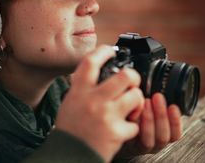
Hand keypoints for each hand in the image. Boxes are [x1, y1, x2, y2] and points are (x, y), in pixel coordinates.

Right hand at [55, 45, 144, 161]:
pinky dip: (132, 127)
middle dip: (133, 77)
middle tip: (131, 82)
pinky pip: (135, 124)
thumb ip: (84, 87)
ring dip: (136, 101)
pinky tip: (122, 128)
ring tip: (130, 107)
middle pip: (124, 76)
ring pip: (135, 96)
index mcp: (79, 90)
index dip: (103, 51)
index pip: (91, 62)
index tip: (110, 51)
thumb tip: (97, 70)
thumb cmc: (70, 128)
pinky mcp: (117, 132)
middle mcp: (93, 100)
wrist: (68, 154)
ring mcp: (106, 115)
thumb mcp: (71, 101)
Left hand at [115, 93, 181, 159]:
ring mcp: (140, 146)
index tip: (173, 106)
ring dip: (148, 119)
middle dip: (161, 116)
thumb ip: (158, 105)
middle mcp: (154, 144)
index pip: (175, 135)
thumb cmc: (139, 114)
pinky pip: (132, 137)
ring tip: (145, 102)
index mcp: (163, 135)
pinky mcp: (127, 144)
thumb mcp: (153, 110)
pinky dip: (134, 123)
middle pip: (162, 136)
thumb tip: (165, 90)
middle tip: (157, 98)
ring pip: (148, 140)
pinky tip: (134, 111)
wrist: (119, 124)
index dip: (175, 122)